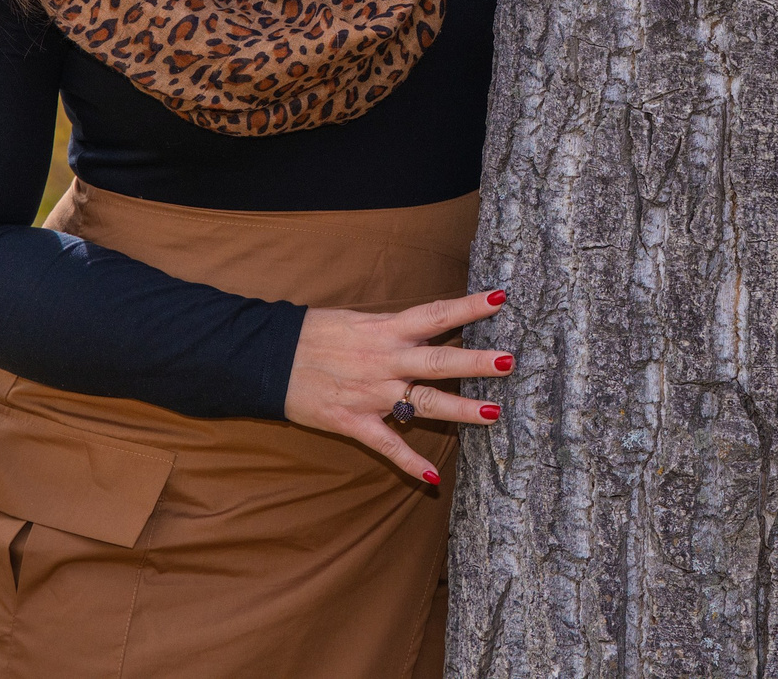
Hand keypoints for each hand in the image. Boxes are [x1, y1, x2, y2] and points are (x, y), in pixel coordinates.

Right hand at [283, 287, 512, 485]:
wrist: (269, 359)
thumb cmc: (314, 333)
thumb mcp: (356, 320)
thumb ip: (393, 328)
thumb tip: (426, 324)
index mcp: (386, 330)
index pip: (435, 313)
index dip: (468, 306)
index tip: (499, 299)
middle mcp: (384, 361)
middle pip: (438, 361)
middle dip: (475, 362)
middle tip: (509, 361)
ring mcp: (371, 393)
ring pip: (423, 402)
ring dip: (459, 409)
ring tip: (493, 415)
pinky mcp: (353, 422)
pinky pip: (387, 445)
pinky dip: (409, 462)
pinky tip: (431, 478)